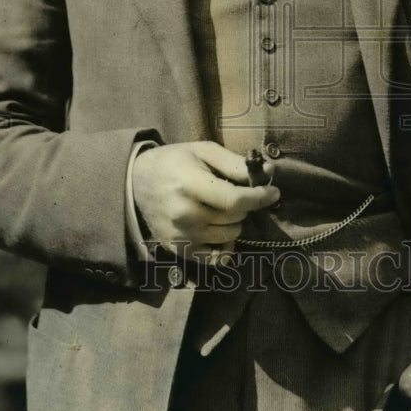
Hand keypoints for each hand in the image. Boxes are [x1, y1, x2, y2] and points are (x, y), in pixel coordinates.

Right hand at [132, 141, 278, 263]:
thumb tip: (269, 170)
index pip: (235, 200)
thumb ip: (235, 162)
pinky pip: (216, 258)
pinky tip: (220, 231)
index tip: (274, 192)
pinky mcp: (179, 250)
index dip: (260, 197)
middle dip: (243, 205)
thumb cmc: (174, 161)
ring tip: (220, 208)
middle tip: (232, 193)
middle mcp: (185, 214)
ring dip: (233, 222)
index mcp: (190, 184)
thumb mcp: (203, 151)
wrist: (137, 182)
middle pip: (235, 218)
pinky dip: (225, 246)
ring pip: (229, 236)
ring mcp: (182, 236)